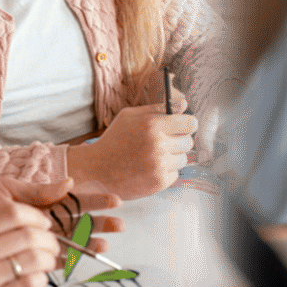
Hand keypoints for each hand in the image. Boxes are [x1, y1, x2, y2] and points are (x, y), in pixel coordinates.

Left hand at [0, 177, 121, 252]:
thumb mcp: (3, 188)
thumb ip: (36, 191)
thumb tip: (70, 183)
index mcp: (34, 200)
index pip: (71, 199)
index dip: (93, 200)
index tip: (114, 200)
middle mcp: (35, 220)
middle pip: (75, 221)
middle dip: (98, 222)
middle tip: (119, 224)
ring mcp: (28, 240)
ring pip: (66, 242)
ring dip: (87, 241)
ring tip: (106, 242)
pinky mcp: (19, 257)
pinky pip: (47, 260)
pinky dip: (66, 259)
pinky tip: (81, 256)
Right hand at [0, 201, 61, 286]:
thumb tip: (32, 222)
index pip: (14, 212)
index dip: (37, 216)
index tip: (43, 224)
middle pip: (29, 234)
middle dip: (49, 240)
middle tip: (51, 247)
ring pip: (35, 259)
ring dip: (49, 260)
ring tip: (47, 263)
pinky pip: (31, 284)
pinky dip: (42, 280)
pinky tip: (38, 280)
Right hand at [67, 104, 196, 199]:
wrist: (96, 170)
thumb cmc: (113, 141)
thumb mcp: (129, 116)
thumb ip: (157, 108)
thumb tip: (183, 104)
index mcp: (152, 124)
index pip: (190, 123)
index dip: (187, 124)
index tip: (182, 127)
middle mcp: (158, 144)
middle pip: (189, 141)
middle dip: (178, 141)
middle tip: (162, 143)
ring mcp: (159, 165)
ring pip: (184, 158)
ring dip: (172, 157)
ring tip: (153, 157)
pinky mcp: (159, 182)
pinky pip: (175, 174)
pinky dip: (165, 171)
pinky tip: (149, 168)